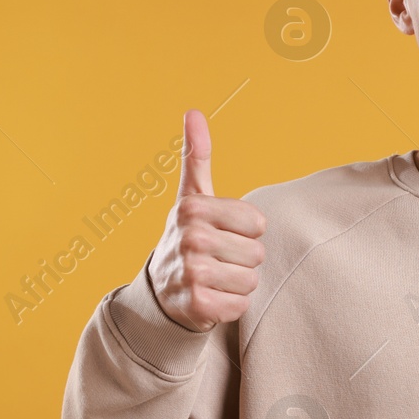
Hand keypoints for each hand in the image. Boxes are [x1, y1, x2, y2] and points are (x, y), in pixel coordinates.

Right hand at [147, 109, 266, 331]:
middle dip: (242, 261)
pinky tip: (210, 298)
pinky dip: (230, 306)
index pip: (258, 224)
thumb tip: (194, 112)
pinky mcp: (197, 305)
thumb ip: (197, 157)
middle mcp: (190, 238)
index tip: (220, 234)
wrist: (161, 291)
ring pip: (252, 281)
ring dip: (238, 284)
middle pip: (258, 254)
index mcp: (193, 208)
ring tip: (214, 279)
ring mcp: (192, 273)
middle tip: (216, 260)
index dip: (245, 233)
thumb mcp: (192, 196)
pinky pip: (241, 306)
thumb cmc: (188, 237)